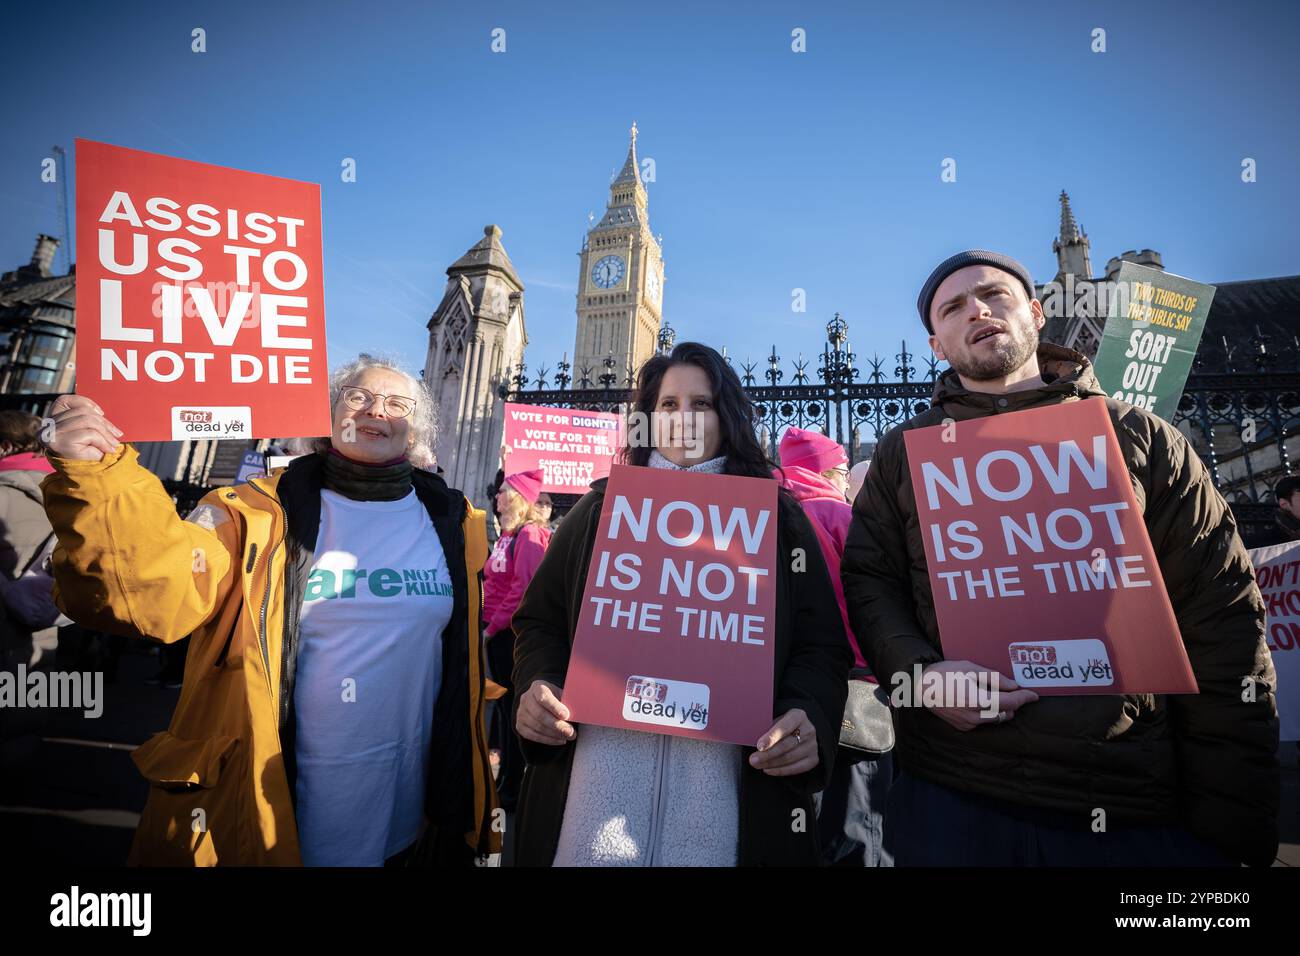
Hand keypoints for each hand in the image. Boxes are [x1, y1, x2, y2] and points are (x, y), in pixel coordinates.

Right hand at [39, 395, 122, 461]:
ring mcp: (51, 434)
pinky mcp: (60, 442)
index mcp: (50, 421)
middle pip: (81, 412)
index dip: (84, 402)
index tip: (101, 413)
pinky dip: (103, 441)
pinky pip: (89, 433)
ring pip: (87, 421)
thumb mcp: (88, 430)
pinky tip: (108, 449)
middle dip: (103, 423)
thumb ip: (88, 418)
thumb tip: (100, 410)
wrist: (91, 477)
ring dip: (105, 433)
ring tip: (113, 443)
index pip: (63, 401)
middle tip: (117, 434)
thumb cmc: (89, 453)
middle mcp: (46, 427)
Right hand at [516, 679, 575, 745]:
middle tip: (570, 732)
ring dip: (555, 734)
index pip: (544, 697)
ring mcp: (521, 713)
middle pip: (540, 715)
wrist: (539, 701)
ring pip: (537, 726)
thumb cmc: (555, 698)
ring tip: (568, 736)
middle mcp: (526, 699)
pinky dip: (548, 740)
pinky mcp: (520, 726)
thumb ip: (567, 701)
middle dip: (557, 725)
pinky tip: (560, 740)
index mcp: (537, 687)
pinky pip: (533, 736)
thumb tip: (580, 712)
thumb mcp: (561, 693)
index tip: (566, 715)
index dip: (554, 707)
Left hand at [749, 708, 816, 775]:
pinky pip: (796, 768)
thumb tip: (750, 738)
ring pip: (789, 758)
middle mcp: (808, 730)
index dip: (771, 737)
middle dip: (767, 754)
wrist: (801, 731)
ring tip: (756, 765)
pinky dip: (780, 770)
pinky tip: (767, 769)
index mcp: (798, 716)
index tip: (759, 746)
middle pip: (786, 745)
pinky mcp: (813, 759)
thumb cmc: (783, 725)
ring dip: (770, 764)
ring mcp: (813, 746)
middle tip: (752, 759)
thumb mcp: (776, 719)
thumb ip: (767, 726)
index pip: (784, 727)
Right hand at [920, 660, 1038, 731]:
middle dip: (1012, 703)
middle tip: (1012, 691)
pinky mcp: (963, 727)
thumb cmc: (945, 673)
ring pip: (995, 719)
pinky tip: (979, 701)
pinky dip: (987, 713)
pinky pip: (982, 722)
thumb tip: (1014, 686)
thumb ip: (994, 678)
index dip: (1024, 698)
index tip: (1033, 695)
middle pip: (1005, 713)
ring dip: (1000, 709)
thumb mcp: (970, 668)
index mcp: (978, 700)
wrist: (921, 686)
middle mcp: (975, 716)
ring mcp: (968, 724)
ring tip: (995, 695)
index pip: (1010, 702)